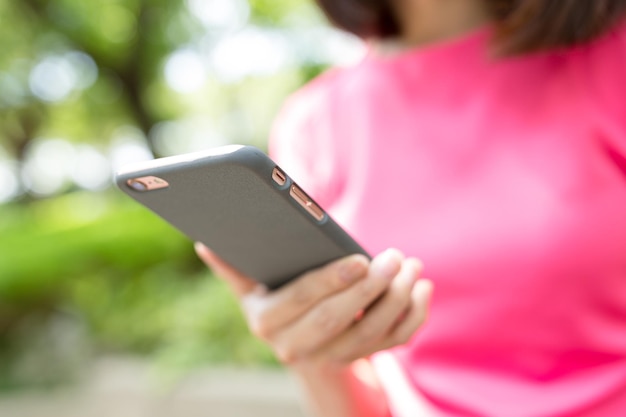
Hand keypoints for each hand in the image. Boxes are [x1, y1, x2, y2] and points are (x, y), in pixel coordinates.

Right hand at [195, 244, 432, 367]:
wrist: (298, 343)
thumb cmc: (275, 299)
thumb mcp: (250, 287)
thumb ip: (233, 266)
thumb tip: (205, 244)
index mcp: (266, 322)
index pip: (301, 301)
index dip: (330, 281)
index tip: (359, 259)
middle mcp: (296, 347)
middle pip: (338, 320)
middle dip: (370, 289)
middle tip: (395, 257)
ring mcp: (330, 358)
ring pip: (370, 333)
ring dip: (398, 300)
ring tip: (412, 266)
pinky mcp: (360, 358)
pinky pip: (392, 342)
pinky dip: (413, 318)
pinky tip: (422, 289)